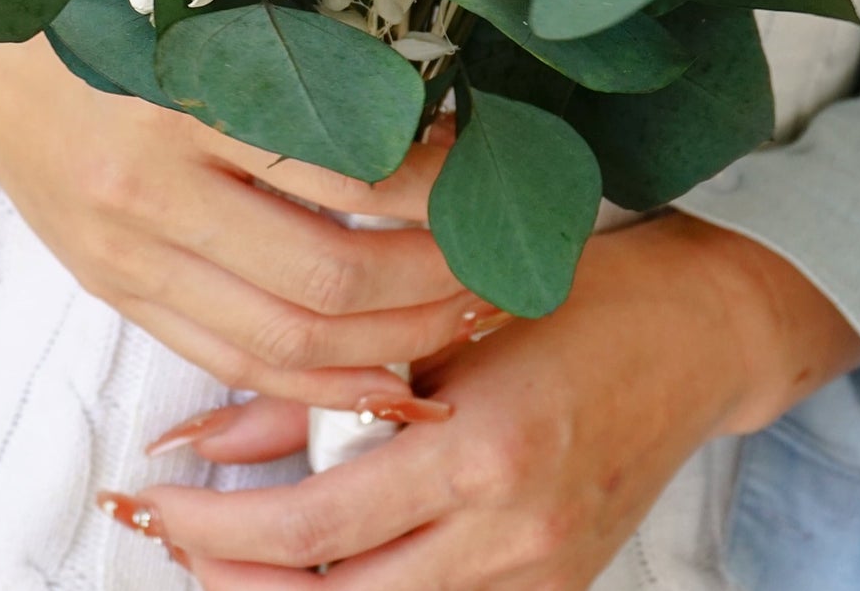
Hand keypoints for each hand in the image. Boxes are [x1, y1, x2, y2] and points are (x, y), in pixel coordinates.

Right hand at [0, 0, 483, 409]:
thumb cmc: (96, 5)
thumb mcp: (190, 1)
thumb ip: (290, 53)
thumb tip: (420, 98)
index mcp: (176, 99)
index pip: (340, 171)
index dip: (434, 186)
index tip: (486, 166)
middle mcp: (148, 195)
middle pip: (326, 279)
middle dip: (434, 281)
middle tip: (499, 259)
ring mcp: (126, 258)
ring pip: (285, 342)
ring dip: (392, 343)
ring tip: (464, 317)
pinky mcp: (115, 292)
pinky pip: (229, 364)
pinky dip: (316, 384)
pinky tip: (382, 373)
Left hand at [101, 214, 859, 588]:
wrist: (700, 335)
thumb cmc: (576, 298)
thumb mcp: (444, 319)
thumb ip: (326, 386)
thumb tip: (205, 434)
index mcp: (482, 449)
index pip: (316, 527)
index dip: (219, 529)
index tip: (159, 504)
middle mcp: (512, 531)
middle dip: (236, 579)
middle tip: (172, 537)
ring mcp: (540, 574)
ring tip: (228, 553)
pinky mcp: (558, 588)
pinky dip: (367, 590)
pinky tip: (323, 558)